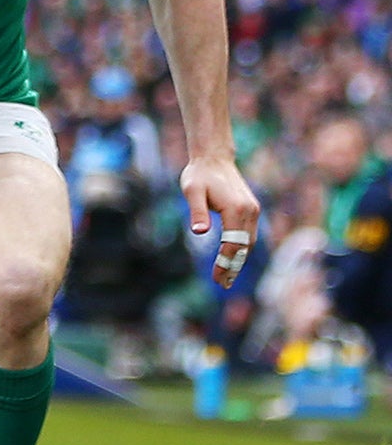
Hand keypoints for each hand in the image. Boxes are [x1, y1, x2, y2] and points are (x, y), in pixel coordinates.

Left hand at [182, 154, 259, 286]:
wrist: (213, 159)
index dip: (224, 264)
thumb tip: (199, 232)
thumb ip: (197, 212)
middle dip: (234, 267)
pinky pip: (249, 235)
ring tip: (227, 277)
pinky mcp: (251, 209)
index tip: (216, 279)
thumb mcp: (191, 191)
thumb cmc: (199, 175)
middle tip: (222, 284)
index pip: (232, 244)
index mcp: (236, 209)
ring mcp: (253, 210)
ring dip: (240, 260)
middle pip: (244, 247)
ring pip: (249, 243)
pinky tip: (232, 258)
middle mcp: (249, 211)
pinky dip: (242, 249)